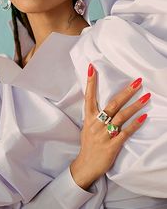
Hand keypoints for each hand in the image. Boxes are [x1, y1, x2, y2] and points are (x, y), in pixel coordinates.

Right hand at [70, 64, 149, 189]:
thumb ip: (94, 115)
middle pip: (112, 104)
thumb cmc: (88, 144)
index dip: (90, 82)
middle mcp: (96, 124)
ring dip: (135, 106)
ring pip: (121, 116)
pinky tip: (144, 117)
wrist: (86, 165)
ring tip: (146, 97)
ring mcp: (104, 134)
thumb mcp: (87, 127)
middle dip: (126, 92)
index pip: (89, 96)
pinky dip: (135, 124)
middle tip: (137, 82)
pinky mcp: (112, 145)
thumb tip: (102, 103)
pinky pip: (125, 132)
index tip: (92, 68)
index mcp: (89, 118)